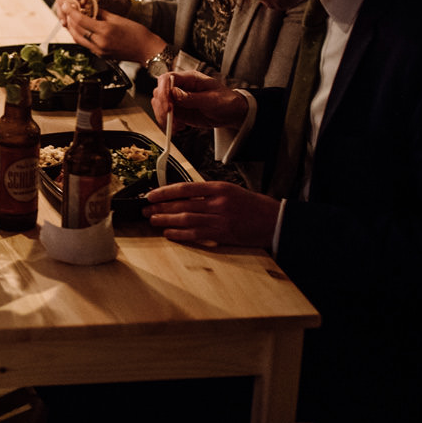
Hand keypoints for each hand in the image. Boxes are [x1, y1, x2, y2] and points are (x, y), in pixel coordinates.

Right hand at [52, 0, 129, 19]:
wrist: (111, 4)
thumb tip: (83, 3)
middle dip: (62, 3)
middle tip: (67, 10)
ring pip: (60, 5)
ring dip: (62, 13)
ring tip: (66, 22)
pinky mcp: (68, 8)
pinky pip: (64, 13)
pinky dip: (65, 19)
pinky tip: (68, 25)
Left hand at [61, 7, 162, 62]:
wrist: (147, 50)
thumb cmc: (136, 32)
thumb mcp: (118, 18)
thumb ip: (101, 13)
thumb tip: (88, 5)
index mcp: (105, 31)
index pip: (81, 20)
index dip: (71, 11)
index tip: (66, 4)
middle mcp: (100, 43)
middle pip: (76, 30)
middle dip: (69, 19)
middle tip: (66, 9)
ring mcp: (99, 51)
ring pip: (78, 39)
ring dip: (72, 28)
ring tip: (70, 18)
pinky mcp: (101, 55)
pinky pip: (85, 44)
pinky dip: (79, 36)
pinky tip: (79, 28)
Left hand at [143, 181, 279, 247]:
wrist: (276, 221)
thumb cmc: (254, 206)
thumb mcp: (231, 191)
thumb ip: (208, 193)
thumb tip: (182, 196)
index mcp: (219, 187)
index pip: (185, 187)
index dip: (165, 192)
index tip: (151, 195)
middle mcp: (218, 202)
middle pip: (182, 204)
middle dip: (161, 207)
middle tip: (145, 209)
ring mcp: (220, 219)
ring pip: (186, 219)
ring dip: (166, 220)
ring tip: (152, 220)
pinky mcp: (223, 235)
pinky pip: (195, 234)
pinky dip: (179, 234)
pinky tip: (168, 233)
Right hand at [152, 70, 246, 129]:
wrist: (232, 113)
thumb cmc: (226, 101)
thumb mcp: (212, 99)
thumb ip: (193, 97)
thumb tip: (174, 93)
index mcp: (189, 78)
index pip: (167, 78)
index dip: (163, 90)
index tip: (168, 106)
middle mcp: (180, 87)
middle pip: (159, 92)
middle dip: (162, 106)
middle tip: (171, 118)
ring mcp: (178, 100)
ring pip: (159, 105)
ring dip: (164, 117)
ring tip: (177, 125)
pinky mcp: (179, 111)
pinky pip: (166, 116)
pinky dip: (168, 124)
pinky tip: (179, 128)